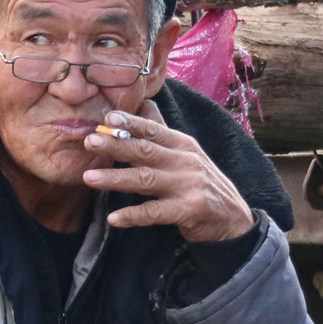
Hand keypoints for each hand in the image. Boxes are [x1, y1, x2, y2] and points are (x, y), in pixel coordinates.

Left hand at [84, 105, 254, 242]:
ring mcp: (188, 185)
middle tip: (90, 142)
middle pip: (146, 151)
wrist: (233, 219)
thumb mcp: (187, 154)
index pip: (154, 130)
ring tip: (89, 178)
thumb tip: (146, 104)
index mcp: (182, 145)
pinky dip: (134, 215)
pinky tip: (114, 218)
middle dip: (116, 146)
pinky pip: (156, 212)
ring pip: (146, 179)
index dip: (132, 124)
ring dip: (116, 179)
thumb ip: (163, 132)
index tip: (107, 118)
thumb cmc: (202, 184)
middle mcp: (185, 161)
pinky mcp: (189, 210)